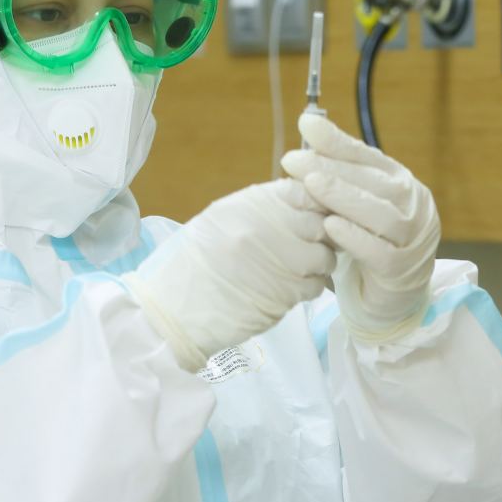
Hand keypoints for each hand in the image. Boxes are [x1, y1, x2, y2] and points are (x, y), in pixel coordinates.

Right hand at [125, 179, 335, 370]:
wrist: (176, 309)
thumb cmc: (196, 264)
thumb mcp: (221, 219)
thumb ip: (262, 209)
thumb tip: (300, 202)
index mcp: (253, 204)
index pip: (306, 191)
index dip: (314, 204)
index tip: (310, 217)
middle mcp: (270, 226)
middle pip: (321, 223)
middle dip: (321, 236)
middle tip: (309, 246)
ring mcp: (281, 260)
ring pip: (325, 256)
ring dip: (317, 265)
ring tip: (297, 271)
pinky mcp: (286, 293)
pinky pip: (315, 285)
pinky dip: (308, 289)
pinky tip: (288, 291)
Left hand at [281, 113, 439, 341]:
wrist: (393, 295)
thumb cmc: (370, 241)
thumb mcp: (354, 204)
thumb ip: (337, 170)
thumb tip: (307, 125)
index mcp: (400, 183)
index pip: (368, 157)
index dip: (337, 142)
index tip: (305, 125)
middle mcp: (413, 205)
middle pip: (373, 183)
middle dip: (331, 169)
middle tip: (294, 161)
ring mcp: (413, 238)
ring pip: (380, 214)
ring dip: (343, 198)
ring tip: (311, 186)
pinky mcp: (402, 269)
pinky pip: (380, 252)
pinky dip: (355, 237)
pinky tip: (330, 225)